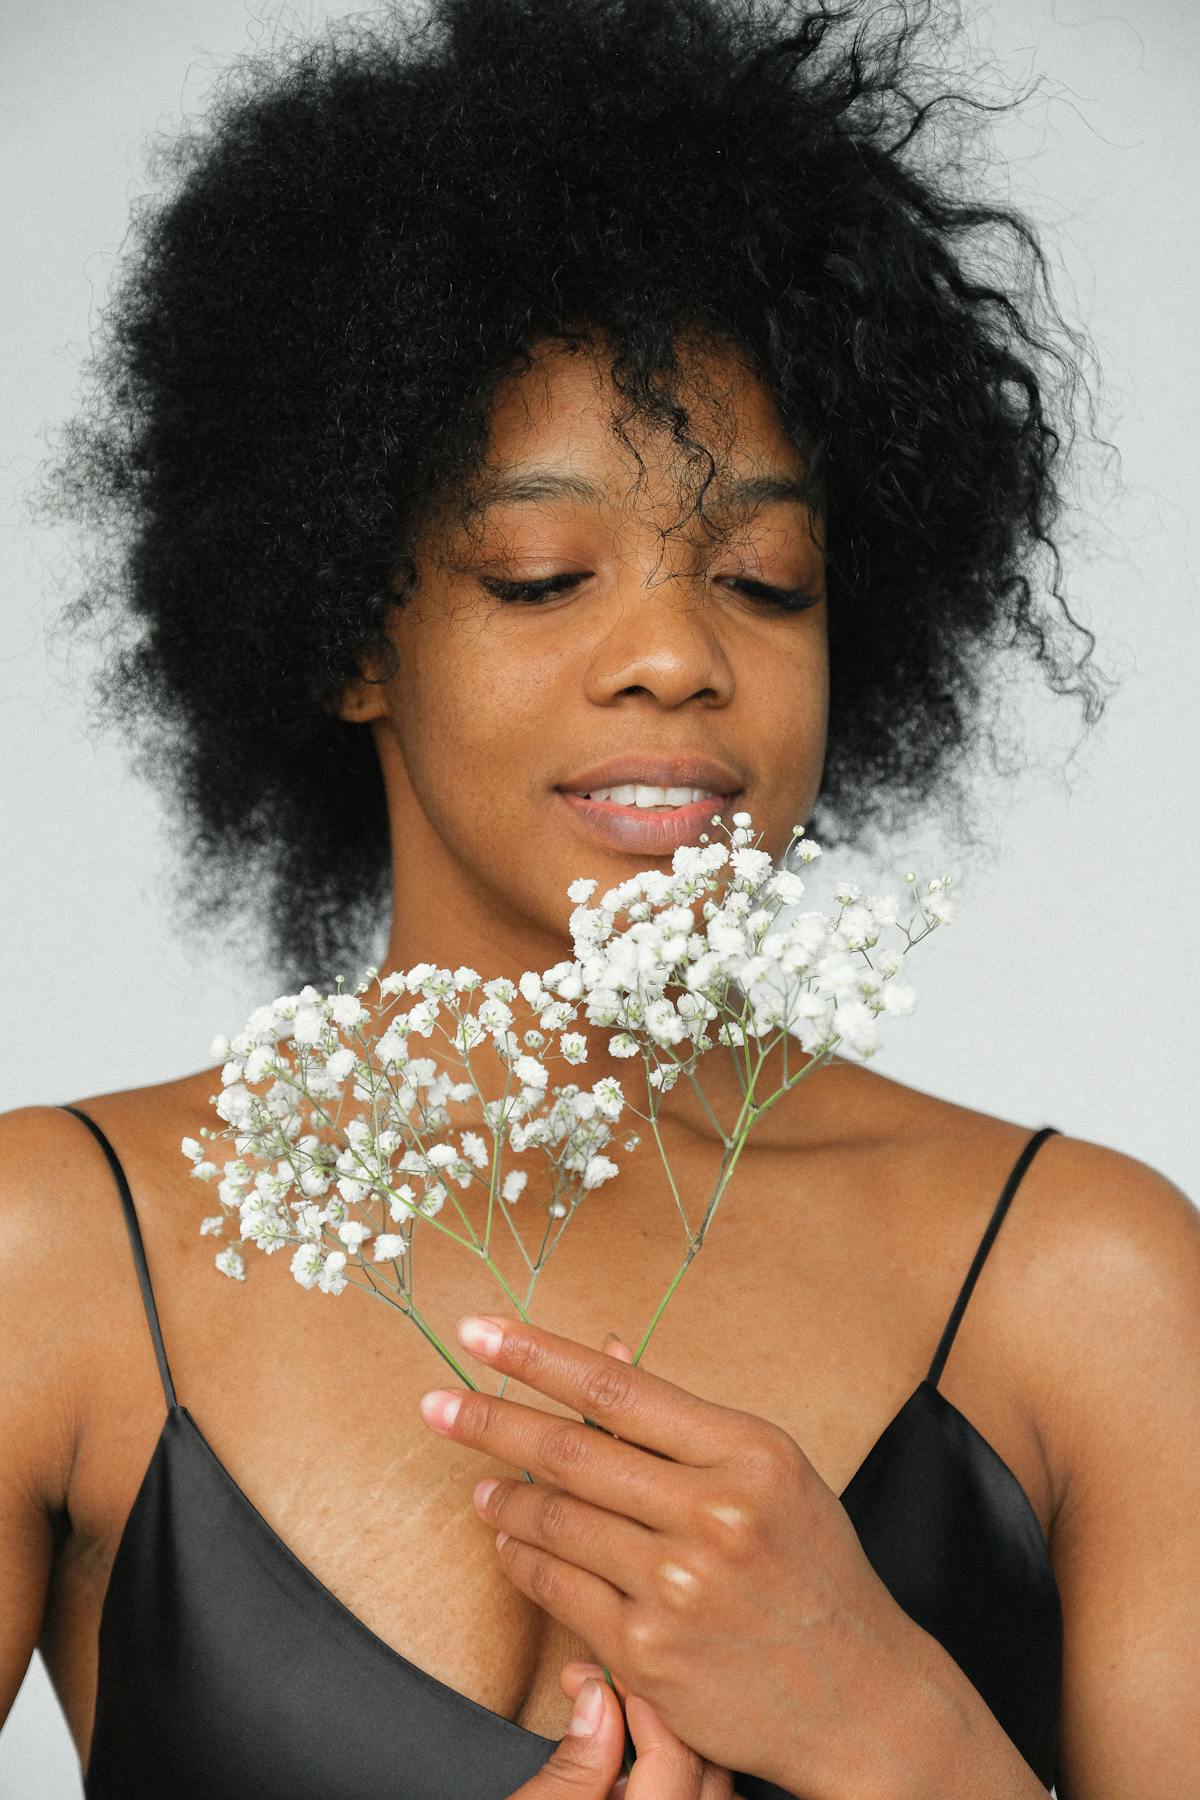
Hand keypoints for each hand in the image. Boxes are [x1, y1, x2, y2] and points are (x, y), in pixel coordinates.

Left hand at [419, 1313, 915, 1793]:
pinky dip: (522, 1562)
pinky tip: (509, 1545)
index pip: (618, 1389)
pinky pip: (559, 1591)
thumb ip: (683, 1424)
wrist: (861, 1695)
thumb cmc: (813, 1569)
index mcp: (749, 1452)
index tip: (479, 1332)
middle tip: (438, 1404)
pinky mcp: (648, 1654)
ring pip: (556, 1523)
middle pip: (571, 1451)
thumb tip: (603, 1355)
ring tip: (480, 1484)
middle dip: (489, 1421)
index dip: (536, 1356)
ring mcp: (678, 1588)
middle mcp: (715, 1514)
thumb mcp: (769, 1473)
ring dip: (503, 1499)